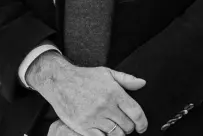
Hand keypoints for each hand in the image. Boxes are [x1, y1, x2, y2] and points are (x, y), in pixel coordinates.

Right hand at [27, 52, 147, 135]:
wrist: (60, 81)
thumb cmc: (84, 77)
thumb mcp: (106, 73)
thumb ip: (126, 79)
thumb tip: (142, 83)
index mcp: (114, 92)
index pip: (136, 112)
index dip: (142, 122)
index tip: (141, 126)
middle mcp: (106, 105)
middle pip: (127, 126)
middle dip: (129, 127)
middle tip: (124, 124)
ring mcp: (94, 117)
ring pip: (116, 135)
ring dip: (118, 133)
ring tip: (114, 128)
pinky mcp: (83, 126)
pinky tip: (103, 132)